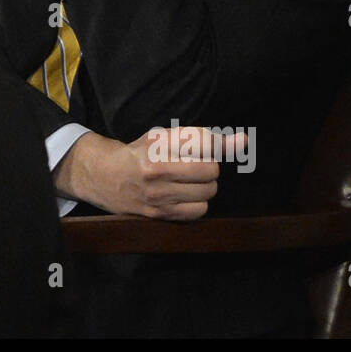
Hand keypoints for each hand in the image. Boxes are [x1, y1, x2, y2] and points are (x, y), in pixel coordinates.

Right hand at [52, 128, 243, 218]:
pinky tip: (184, 196)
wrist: (106, 176)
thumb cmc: (141, 153)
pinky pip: (199, 211)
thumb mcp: (167, 137)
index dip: (212, 144)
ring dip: (204, 186)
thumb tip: (244, 141)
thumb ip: (208, 139)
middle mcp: (157, 169)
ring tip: (188, 181)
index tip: (203, 147)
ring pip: (208, 191)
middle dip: (209, 167)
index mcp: (159, 144)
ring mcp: (158, 194)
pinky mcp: (159, 213)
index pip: (205, 141)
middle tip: (194, 165)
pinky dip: (198, 203)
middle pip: (211, 169)